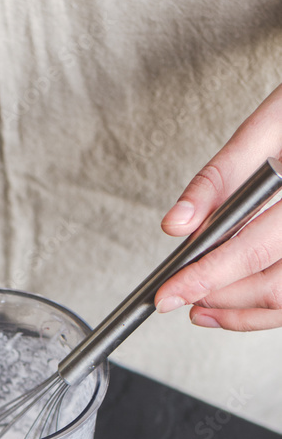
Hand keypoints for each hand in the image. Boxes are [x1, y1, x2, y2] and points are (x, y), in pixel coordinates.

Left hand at [155, 83, 281, 330]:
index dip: (205, 278)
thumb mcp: (267, 126)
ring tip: (197, 306)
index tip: (167, 294)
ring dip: (237, 312)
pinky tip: (225, 306)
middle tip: (175, 295)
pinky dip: (257, 310)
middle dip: (218, 297)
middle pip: (273, 287)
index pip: (254, 251)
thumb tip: (176, 224)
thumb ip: (218, 178)